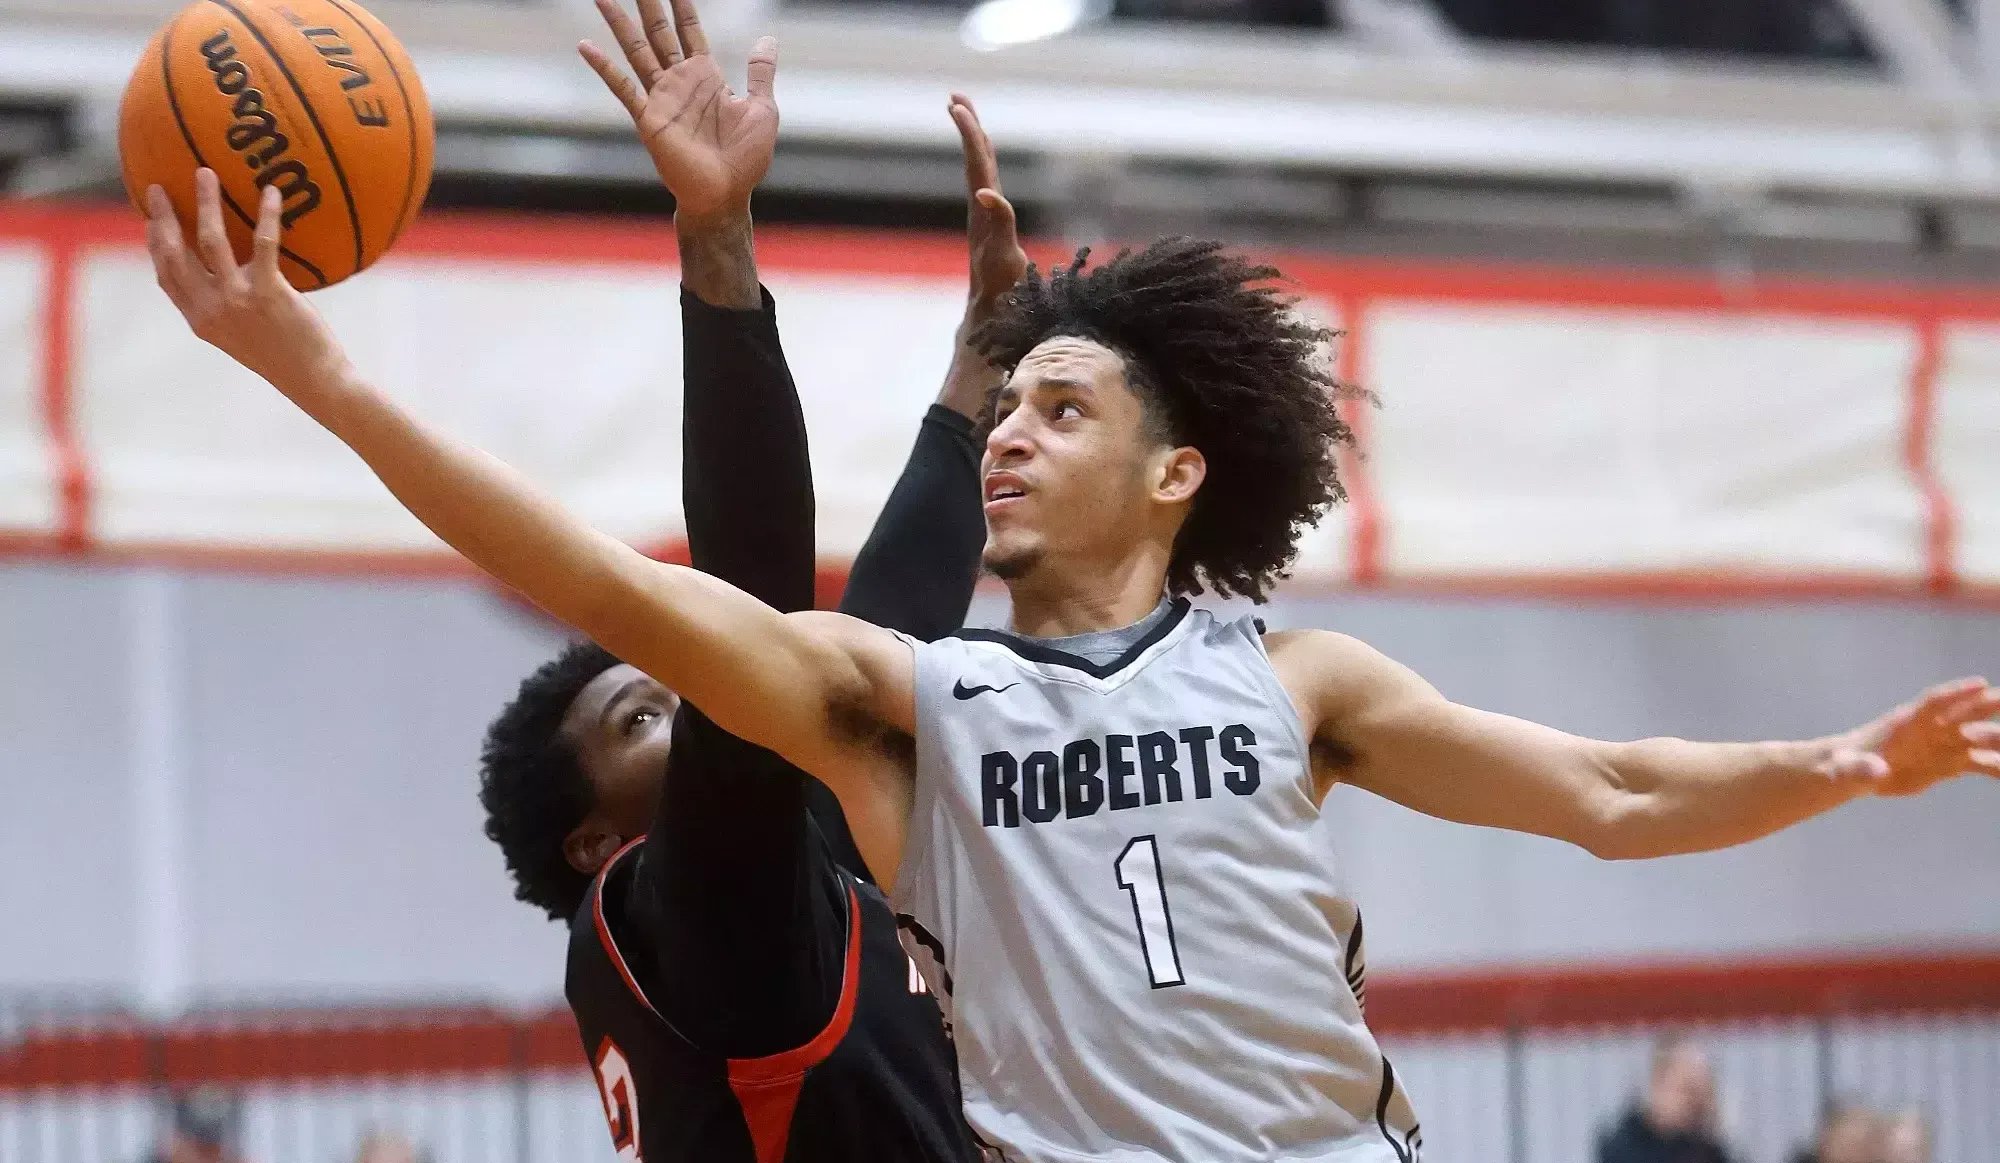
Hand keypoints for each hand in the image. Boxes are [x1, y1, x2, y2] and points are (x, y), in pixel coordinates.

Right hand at [146, 169, 346, 393]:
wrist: (314, 380)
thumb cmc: (286, 356)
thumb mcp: (244, 335)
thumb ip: (228, 307)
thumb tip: (232, 271)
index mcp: (201, 320)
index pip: (166, 276)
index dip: (155, 246)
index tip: (151, 220)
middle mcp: (210, 308)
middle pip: (175, 253)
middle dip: (164, 217)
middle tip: (162, 187)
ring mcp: (236, 299)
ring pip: (210, 240)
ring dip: (205, 202)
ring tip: (206, 174)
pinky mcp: (267, 292)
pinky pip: (264, 242)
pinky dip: (268, 214)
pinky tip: (272, 193)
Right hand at [581, 0, 777, 223]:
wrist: (727, 195)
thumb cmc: (745, 158)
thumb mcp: (763, 108)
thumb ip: (760, 73)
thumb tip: (768, 39)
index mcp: (706, 75)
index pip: (688, 28)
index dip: (680, 3)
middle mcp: (679, 81)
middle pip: (658, 31)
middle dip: (647, 3)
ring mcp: (661, 98)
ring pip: (637, 50)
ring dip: (619, 24)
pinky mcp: (649, 118)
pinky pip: (623, 88)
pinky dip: (604, 67)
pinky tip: (586, 46)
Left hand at [949, 93, 1026, 318]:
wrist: (991, 309)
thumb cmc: (1001, 285)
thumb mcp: (1003, 254)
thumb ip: (999, 221)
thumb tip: (985, 192)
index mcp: (984, 210)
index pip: (977, 163)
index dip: (970, 134)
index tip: (958, 106)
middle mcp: (980, 208)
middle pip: (975, 159)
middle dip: (968, 127)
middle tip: (957, 97)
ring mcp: (984, 216)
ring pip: (979, 169)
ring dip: (974, 142)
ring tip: (967, 117)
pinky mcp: (990, 224)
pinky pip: (987, 185)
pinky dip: (985, 166)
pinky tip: (984, 162)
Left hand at [1820, 677, 1999, 795]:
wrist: (1854, 773)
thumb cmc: (1844, 765)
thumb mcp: (1847, 769)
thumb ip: (1860, 769)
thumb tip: (1877, 772)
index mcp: (1905, 723)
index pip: (1934, 702)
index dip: (1956, 693)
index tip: (1981, 684)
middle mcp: (1930, 729)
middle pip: (1964, 712)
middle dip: (1989, 705)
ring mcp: (1942, 745)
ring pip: (1979, 738)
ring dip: (1998, 738)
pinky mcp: (1949, 764)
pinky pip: (1979, 763)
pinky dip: (1997, 767)